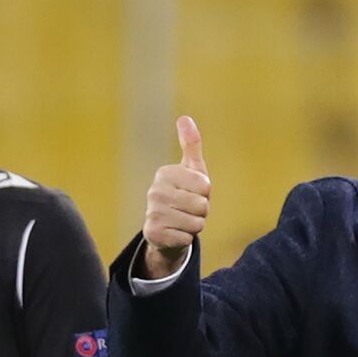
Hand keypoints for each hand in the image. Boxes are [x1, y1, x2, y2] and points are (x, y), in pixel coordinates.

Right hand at [141, 116, 210, 278]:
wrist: (167, 229)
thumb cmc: (185, 195)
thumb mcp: (192, 170)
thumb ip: (191, 144)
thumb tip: (185, 118)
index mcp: (165, 173)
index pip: (205, 185)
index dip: (205, 193)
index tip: (194, 192)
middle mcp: (154, 191)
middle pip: (202, 205)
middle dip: (202, 211)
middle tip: (189, 209)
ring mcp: (152, 213)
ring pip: (196, 223)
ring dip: (195, 225)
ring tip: (183, 220)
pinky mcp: (153, 233)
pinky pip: (187, 238)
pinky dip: (186, 238)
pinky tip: (176, 233)